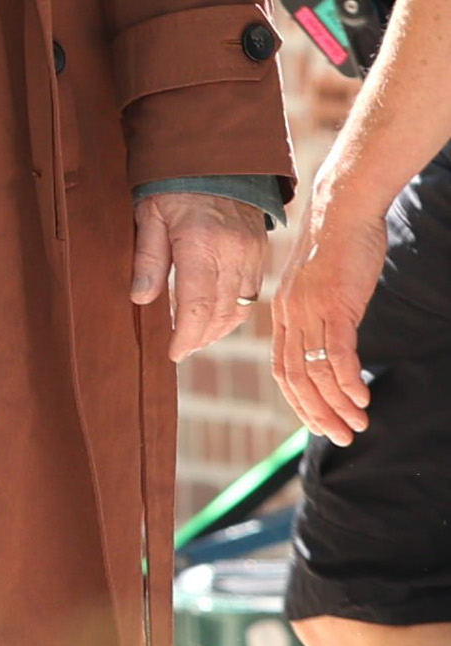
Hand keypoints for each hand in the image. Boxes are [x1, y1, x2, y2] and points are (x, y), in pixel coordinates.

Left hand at [130, 191, 267, 361]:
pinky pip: (252, 292)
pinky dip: (234, 310)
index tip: (173, 353)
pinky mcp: (261, 250)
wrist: (216, 153)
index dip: (186, 336)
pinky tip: (215, 314)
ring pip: (241, 307)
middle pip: (221, 313)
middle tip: (181, 349)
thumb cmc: (174, 182)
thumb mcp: (150, 214)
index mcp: (202, 243)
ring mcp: (252, 252)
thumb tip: (141, 299)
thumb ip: (148, 258)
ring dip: (219, 328)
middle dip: (200, 337)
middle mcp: (233, 252)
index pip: (197, 306)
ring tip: (195, 336)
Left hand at [272, 188, 384, 445]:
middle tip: (340, 438)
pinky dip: (347, 381)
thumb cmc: (339, 244)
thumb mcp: (321, 285)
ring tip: (357, 425)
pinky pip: (337, 353)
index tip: (318, 424)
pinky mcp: (335, 304)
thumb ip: (321, 315)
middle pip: (296, 379)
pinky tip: (362, 398)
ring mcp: (311, 310)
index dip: (299, 403)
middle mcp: (291, 315)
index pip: (283, 370)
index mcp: (284, 313)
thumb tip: (333, 342)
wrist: (344, 207)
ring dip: (336, 405)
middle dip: (317, 414)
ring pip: (316, 372)